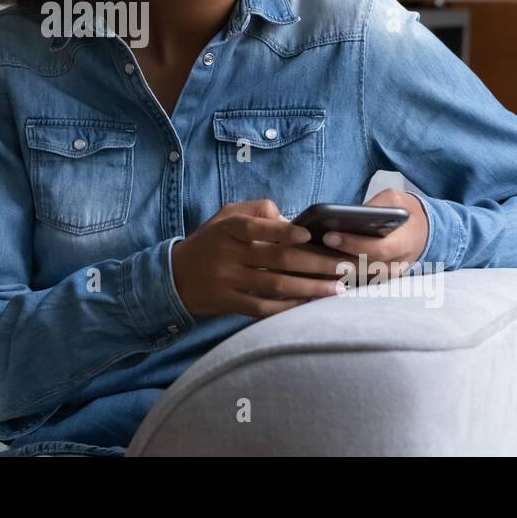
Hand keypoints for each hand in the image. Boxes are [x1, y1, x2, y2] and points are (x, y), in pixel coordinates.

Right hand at [170, 200, 352, 319]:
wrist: (173, 277)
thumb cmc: (209, 242)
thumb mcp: (225, 216)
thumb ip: (257, 210)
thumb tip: (290, 219)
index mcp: (230, 228)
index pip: (259, 227)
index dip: (284, 231)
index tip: (309, 235)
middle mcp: (229, 253)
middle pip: (277, 259)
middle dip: (314, 264)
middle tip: (343, 267)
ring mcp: (229, 280)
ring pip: (275, 285)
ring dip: (309, 288)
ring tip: (336, 288)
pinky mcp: (229, 302)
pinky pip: (263, 307)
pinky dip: (287, 307)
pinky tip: (308, 304)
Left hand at [318, 189, 429, 282]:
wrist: (423, 231)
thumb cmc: (405, 212)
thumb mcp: (395, 200)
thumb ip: (375, 206)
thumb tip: (347, 215)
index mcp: (404, 244)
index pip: (376, 249)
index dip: (351, 244)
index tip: (329, 235)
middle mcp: (396, 266)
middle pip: (362, 269)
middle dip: (334, 259)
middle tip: (310, 249)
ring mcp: (386, 278)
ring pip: (356, 280)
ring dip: (331, 273)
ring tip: (306, 260)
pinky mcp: (376, 281)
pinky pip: (353, 283)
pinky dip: (334, 279)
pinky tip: (312, 270)